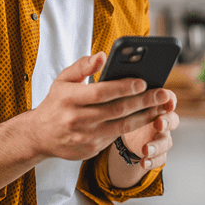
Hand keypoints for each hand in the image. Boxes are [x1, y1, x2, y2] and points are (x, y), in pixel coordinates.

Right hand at [29, 53, 173, 162]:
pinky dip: (135, 127)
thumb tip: (102, 55)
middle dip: (144, 101)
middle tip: (163, 93)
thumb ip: (82, 66)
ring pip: (122, 126)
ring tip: (162, 107)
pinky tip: (148, 118)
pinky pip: (117, 137)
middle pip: (116, 109)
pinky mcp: (92, 148)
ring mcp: (85, 136)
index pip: (100, 92)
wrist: (40, 135)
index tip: (142, 81)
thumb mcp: (62, 80)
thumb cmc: (56, 103)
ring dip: (146, 116)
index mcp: (69, 98)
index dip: (123, 87)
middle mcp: (77, 119)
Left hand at [122, 89, 178, 169]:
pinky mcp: (157, 151)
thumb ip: (124, 89)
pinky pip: (160, 158)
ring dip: (158, 145)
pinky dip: (153, 161)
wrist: (122, 128)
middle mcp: (162, 119)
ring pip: (166, 141)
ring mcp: (161, 136)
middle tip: (158, 123)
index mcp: (155, 103)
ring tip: (145, 149)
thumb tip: (111, 73)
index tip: (167, 101)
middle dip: (167, 122)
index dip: (170, 100)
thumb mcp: (123, 98)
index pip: (168, 99)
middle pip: (172, 120)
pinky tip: (143, 162)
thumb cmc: (124, 108)